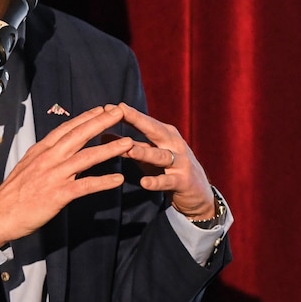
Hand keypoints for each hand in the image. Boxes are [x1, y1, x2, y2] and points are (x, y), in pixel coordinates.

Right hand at [0, 105, 135, 247]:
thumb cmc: (14, 193)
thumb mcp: (27, 165)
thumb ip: (45, 155)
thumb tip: (58, 146)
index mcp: (41, 150)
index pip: (67, 128)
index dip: (87, 117)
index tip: (102, 109)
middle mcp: (49, 159)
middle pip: (79, 136)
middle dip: (102, 123)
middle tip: (120, 113)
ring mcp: (54, 176)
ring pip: (87, 158)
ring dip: (109, 149)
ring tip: (128, 143)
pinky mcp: (58, 194)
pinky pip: (85, 186)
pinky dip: (103, 182)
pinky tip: (118, 179)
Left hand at [112, 103, 216, 222]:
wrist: (197, 194)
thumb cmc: (168, 170)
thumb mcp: (149, 157)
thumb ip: (128, 146)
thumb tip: (102, 135)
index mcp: (166, 135)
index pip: (145, 121)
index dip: (127, 114)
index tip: (107, 107)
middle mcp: (174, 144)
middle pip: (154, 130)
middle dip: (136, 120)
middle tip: (119, 111)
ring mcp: (180, 162)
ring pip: (160, 155)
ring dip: (144, 152)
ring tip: (129, 149)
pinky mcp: (183, 181)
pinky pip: (168, 181)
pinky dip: (156, 181)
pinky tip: (144, 182)